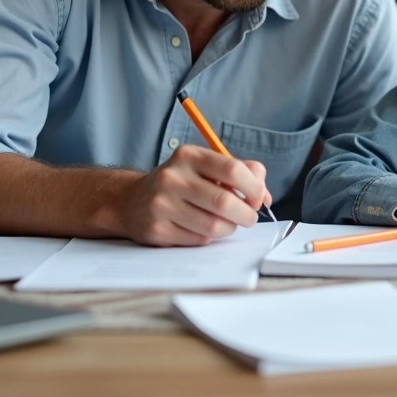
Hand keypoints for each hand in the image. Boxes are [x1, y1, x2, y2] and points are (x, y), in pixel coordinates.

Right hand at [106, 145, 272, 246]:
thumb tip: (265, 195)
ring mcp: (161, 204)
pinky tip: (202, 229)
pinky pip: (198, 240)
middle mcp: (172, 177)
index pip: (233, 170)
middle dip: (246, 214)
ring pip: (214, 225)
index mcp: (188, 156)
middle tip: (249, 217)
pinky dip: (209, 238)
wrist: (132, 201)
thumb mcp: (206, 167)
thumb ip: (241, 173)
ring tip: (227, 223)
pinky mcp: (157, 230)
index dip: (254, 188)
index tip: (258, 198)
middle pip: (225, 201)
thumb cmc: (180, 183)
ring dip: (229, 228)